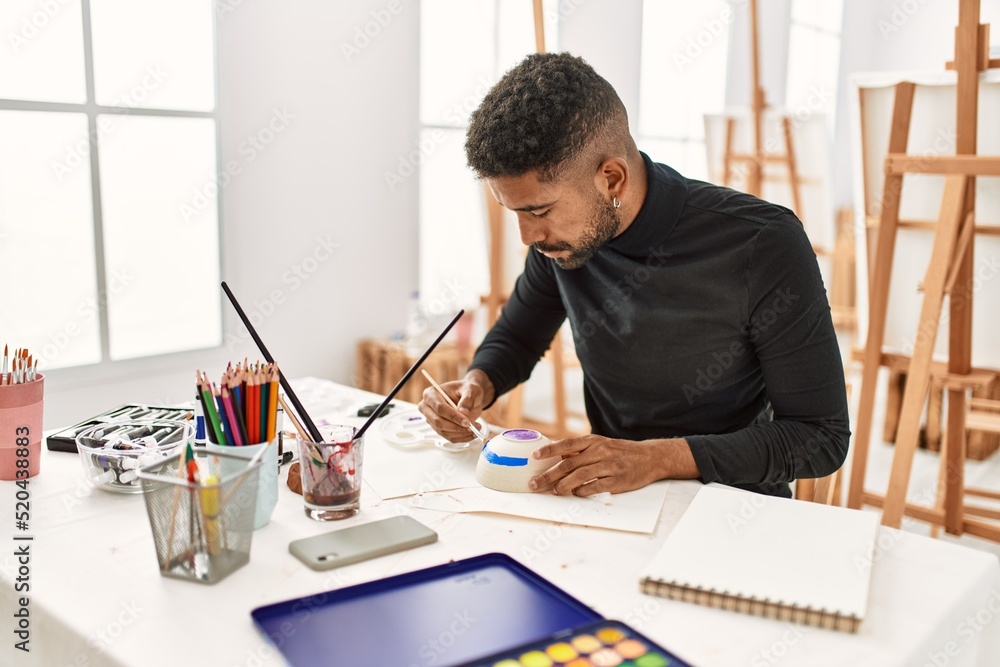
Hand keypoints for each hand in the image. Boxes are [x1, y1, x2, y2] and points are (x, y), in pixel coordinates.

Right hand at [418, 370, 493, 442]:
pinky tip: (472, 433)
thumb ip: (468, 399)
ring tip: (476, 428)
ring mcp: (432, 419)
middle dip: (457, 427)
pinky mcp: (439, 428)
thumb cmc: (466, 389)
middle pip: (438, 422)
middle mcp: (428, 407)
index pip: (440, 408)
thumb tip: (464, 413)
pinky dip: (461, 437)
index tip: (467, 422)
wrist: (469, 396)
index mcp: (431, 394)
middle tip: (473, 427)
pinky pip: (449, 437)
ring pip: (444, 431)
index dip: (453, 416)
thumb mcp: (471, 389)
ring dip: (461, 433)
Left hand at [529, 435, 692, 495]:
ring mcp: (609, 465)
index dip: (549, 450)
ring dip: (563, 485)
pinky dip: (583, 491)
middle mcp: (600, 451)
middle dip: (549, 475)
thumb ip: (581, 451)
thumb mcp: (601, 445)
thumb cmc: (621, 452)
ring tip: (553, 491)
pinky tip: (576, 493)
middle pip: (569, 463)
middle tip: (535, 483)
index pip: (566, 444)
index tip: (534, 456)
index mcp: (593, 441)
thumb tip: (557, 456)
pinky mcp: (617, 480)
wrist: (650, 458)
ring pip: (580, 476)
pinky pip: (595, 487)